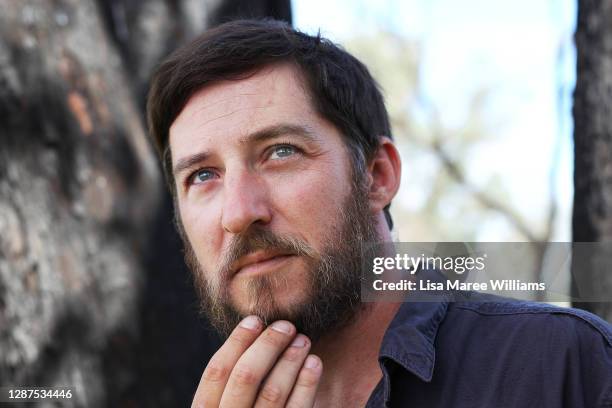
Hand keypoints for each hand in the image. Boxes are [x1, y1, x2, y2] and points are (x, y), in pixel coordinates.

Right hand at [192, 316, 322, 406]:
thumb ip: (227, 392)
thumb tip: (251, 341)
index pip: (216, 373)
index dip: (235, 343)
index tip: (254, 320)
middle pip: (245, 378)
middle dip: (267, 345)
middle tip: (285, 325)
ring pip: (273, 393)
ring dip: (289, 360)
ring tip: (303, 339)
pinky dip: (306, 384)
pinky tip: (314, 363)